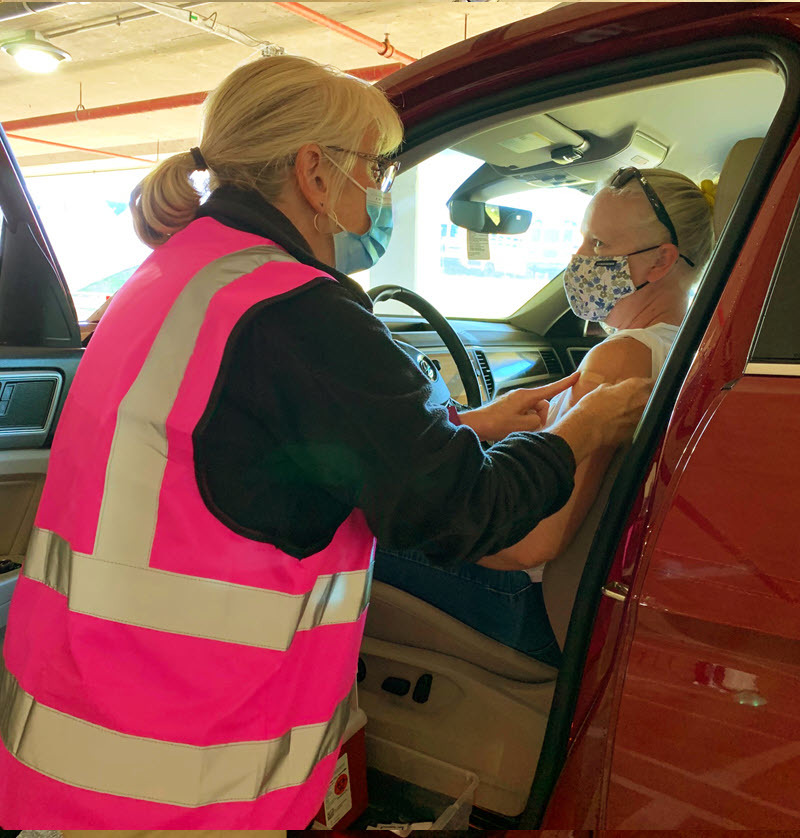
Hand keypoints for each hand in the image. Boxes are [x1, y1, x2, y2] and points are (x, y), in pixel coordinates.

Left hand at [459, 372, 578, 440]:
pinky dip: (521, 423)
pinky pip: (522, 415)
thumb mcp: (523, 425)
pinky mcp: (508, 408)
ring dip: (529, 422)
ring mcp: (513, 401)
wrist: (475, 425)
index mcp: (525, 396)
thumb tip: (538, 419)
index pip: (551, 388)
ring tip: (515, 429)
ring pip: (532, 412)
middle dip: (539, 417)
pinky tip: (511, 429)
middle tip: (526, 427)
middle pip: (542, 405)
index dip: (566, 383)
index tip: (577, 375)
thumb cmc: (495, 424)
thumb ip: (538, 420)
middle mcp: (520, 396)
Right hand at [549, 376, 652, 463]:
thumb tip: (615, 388)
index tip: (646, 385)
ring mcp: (640, 417)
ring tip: (626, 411)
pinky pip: (638, 424)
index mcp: (634, 387)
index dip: (648, 384)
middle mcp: (641, 401)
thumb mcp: (601, 390)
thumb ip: (614, 387)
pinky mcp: (636, 431)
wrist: (586, 428)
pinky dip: (633, 422)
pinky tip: (621, 422)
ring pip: (647, 411)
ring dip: (639, 410)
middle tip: (635, 398)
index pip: (651, 382)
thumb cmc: (591, 408)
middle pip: (653, 397)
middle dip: (646, 397)